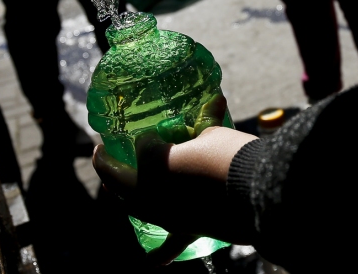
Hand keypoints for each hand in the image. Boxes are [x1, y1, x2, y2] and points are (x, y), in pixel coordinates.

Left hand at [93, 96, 257, 263]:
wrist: (252, 192)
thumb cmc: (228, 156)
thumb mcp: (213, 133)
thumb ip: (208, 120)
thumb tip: (217, 100)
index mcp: (153, 162)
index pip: (142, 145)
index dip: (147, 137)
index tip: (154, 131)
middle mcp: (149, 191)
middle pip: (122, 179)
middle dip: (113, 168)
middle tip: (105, 155)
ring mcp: (164, 214)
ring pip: (135, 207)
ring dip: (127, 197)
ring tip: (120, 191)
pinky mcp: (184, 230)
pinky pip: (168, 246)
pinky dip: (160, 254)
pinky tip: (151, 263)